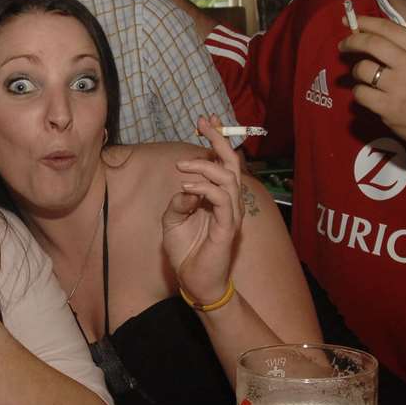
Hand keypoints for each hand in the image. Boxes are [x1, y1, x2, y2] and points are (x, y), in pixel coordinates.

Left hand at [162, 116, 244, 304]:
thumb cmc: (187, 252)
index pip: (222, 163)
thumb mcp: (173, 221)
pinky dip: (205, 189)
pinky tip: (187, 186)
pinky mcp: (228, 228)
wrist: (195, 283)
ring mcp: (231, 214)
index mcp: (218, 198)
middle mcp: (229, 203)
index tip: (205, 122)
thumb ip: (179, 201)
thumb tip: (186, 186)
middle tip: (202, 124)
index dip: (216, 141)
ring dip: (204, 167)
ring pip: (228, 178)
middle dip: (218, 140)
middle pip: (232, 163)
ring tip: (182, 167)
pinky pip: (223, 200)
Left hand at [339, 16, 405, 159]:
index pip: (389, 29)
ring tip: (365, 76)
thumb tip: (370, 33)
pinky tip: (368, 94)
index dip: (366, 22)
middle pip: (371, 44)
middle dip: (352, 41)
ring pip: (362, 69)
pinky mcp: (388, 108)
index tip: (350, 21)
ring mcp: (399, 88)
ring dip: (357, 71)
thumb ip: (405, 47)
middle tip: (344, 45)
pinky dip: (359, 92)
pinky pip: (360, 93)